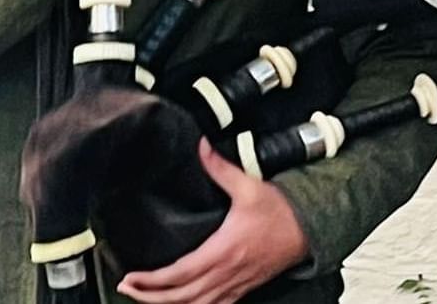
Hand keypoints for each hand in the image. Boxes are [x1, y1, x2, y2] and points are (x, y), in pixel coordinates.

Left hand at [118, 139, 309, 303]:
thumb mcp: (248, 186)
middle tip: (127, 290)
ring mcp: (235, 284)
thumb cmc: (281, 212)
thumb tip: (201, 147)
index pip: (179, 274)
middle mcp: (226, 273)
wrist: (309, 228)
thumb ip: (220, 167)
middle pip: (182, 297)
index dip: (152, 281)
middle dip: (150, 298)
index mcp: (223, 250)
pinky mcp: (243, 288)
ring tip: (145, 299)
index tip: (131, 277)